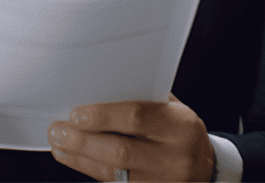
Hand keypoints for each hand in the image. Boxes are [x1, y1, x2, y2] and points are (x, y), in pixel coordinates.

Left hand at [48, 96, 215, 182]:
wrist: (205, 167)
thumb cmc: (180, 131)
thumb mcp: (172, 109)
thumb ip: (142, 99)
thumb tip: (96, 89)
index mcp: (181, 126)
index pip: (137, 118)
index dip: (103, 116)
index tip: (77, 113)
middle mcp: (174, 157)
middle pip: (121, 151)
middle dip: (84, 141)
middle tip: (59, 130)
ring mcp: (163, 181)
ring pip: (114, 173)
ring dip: (81, 158)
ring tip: (60, 144)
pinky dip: (90, 170)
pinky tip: (75, 158)